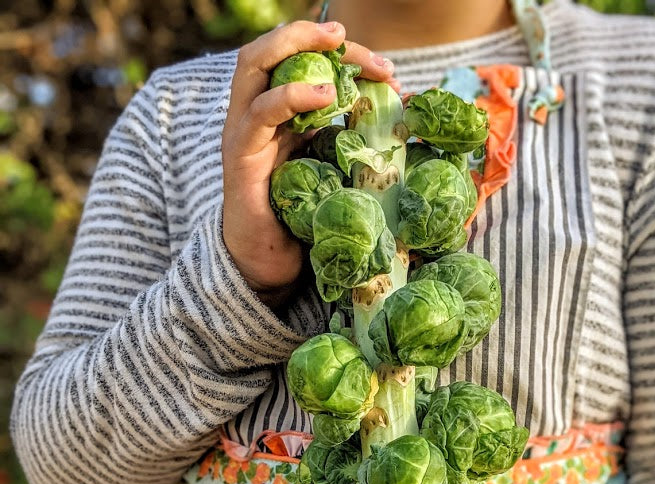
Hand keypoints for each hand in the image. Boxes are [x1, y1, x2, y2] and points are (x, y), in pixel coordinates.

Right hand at [221, 19, 398, 306]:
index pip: (298, 63)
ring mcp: (243, 133)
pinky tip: (325, 96)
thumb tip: (401, 121)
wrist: (267, 266)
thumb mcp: (330, 171)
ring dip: (297, 48)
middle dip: (307, 34)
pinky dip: (292, 96)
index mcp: (276, 116)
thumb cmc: (300, 222)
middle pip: (270, 51)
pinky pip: (260, 114)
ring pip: (256, 66)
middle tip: (345, 38)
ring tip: (337, 51)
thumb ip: (349, 142)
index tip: (381, 67)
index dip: (339, 57)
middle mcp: (253, 115)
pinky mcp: (241, 158)